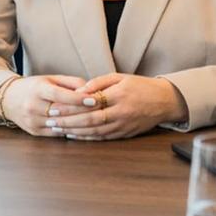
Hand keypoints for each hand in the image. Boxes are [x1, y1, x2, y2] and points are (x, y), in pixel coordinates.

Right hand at [0, 75, 93, 136]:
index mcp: (37, 89)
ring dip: (79, 124)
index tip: (94, 100)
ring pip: (61, 125)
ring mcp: (32, 120)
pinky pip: (56, 133)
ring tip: (95, 121)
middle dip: (83, 112)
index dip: (78, 98)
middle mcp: (33, 106)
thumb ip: (71, 82)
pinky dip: (70, 131)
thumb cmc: (34, 87)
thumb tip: (90, 90)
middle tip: (101, 111)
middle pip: (62, 112)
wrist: (9, 99)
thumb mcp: (50, 78)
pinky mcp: (34, 131)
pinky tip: (82, 129)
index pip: (60, 95)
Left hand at [53, 74, 187, 140]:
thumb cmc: (140, 86)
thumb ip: (97, 83)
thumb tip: (78, 92)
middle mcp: (120, 112)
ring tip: (57, 130)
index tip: (54, 107)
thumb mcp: (119, 77)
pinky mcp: (125, 134)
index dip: (70, 107)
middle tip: (50, 121)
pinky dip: (87, 138)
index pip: (89, 103)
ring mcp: (123, 125)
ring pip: (94, 132)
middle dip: (67, 122)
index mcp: (118, 95)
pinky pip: (103, 138)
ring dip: (74, 132)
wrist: (164, 101)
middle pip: (89, 120)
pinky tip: (74, 136)